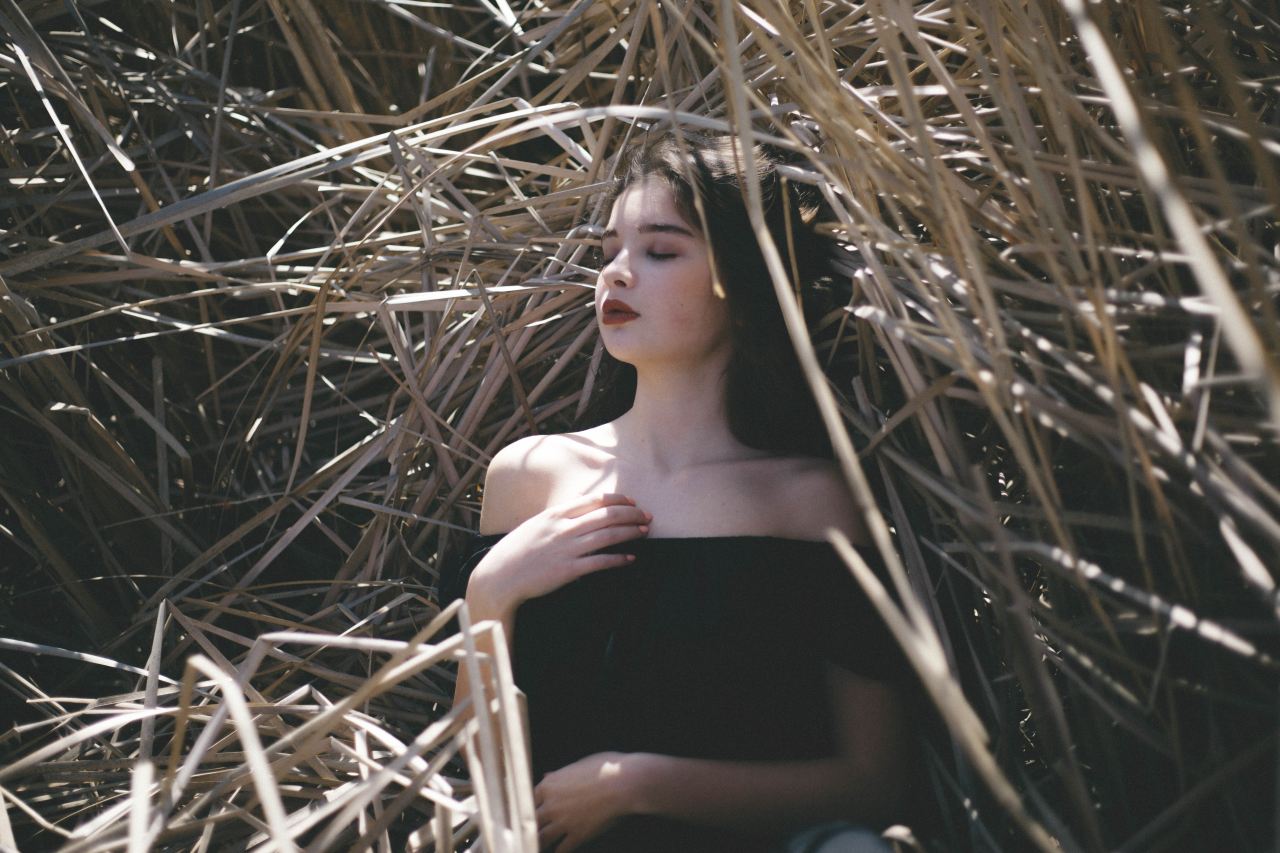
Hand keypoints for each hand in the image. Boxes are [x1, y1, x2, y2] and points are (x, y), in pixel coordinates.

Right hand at [465, 493, 650, 620]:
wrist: (499, 576)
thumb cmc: (516, 552)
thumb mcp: (535, 526)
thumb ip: (558, 518)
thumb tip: (579, 511)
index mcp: (555, 514)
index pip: (594, 500)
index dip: (617, 500)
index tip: (632, 502)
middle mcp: (563, 528)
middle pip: (606, 515)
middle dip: (631, 514)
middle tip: (647, 517)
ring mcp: (566, 548)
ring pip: (607, 535)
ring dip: (630, 532)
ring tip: (644, 531)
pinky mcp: (568, 570)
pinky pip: (600, 562)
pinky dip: (619, 559)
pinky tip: (630, 558)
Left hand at [535, 751, 640, 850]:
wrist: (624, 782)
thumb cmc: (606, 767)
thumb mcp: (579, 764)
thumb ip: (560, 774)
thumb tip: (547, 775)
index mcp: (549, 785)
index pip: (528, 799)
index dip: (530, 807)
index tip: (530, 812)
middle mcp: (551, 805)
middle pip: (531, 821)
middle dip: (531, 827)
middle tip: (529, 833)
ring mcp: (563, 821)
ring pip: (542, 838)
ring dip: (540, 843)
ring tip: (538, 846)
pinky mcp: (578, 835)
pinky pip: (561, 849)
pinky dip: (559, 851)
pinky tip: (559, 851)